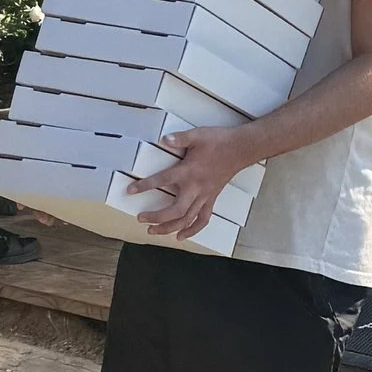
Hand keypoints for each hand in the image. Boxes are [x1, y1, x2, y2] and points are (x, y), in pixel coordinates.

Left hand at [130, 123, 254, 238]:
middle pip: (175, 211)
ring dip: (169, 228)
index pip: (162, 180)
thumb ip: (179, 139)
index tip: (131, 191)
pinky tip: (182, 236)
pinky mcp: (211, 199)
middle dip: (157, 218)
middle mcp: (195, 188)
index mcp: (188, 171)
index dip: (145, 186)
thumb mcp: (197, 135)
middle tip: (141, 219)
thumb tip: (165, 139)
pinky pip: (202, 219)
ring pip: (187, 219)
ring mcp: (204, 196)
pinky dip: (192, 230)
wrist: (240, 149)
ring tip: (154, 231)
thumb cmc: (219, 142)